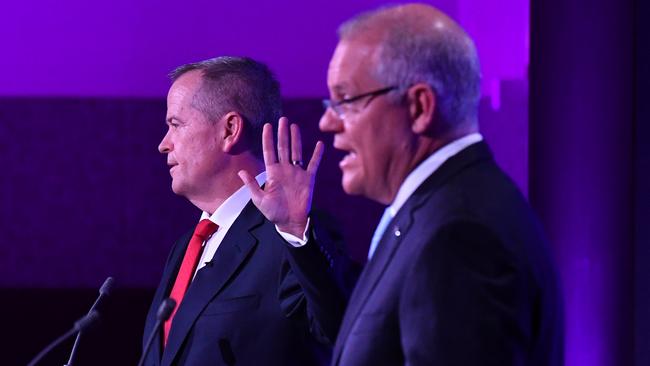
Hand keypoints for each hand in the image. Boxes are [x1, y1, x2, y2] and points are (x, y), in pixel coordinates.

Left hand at [238, 117, 323, 236]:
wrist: (290, 222)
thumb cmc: (274, 213)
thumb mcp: (259, 199)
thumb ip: (252, 185)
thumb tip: (241, 172)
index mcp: (272, 173)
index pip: (269, 151)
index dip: (268, 139)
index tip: (267, 125)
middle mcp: (285, 169)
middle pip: (283, 147)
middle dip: (282, 133)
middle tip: (282, 119)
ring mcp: (297, 173)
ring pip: (297, 151)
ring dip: (296, 139)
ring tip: (294, 126)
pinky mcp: (308, 179)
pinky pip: (313, 164)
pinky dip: (317, 154)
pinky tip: (319, 144)